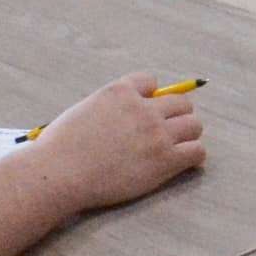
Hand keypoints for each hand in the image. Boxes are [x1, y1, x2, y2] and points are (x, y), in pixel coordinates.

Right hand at [26, 72, 205, 210]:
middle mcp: (143, 108)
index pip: (151, 82)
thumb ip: (109, 107)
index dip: (150, 96)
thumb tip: (124, 115)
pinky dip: (193, 155)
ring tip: (177, 146)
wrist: (59, 173)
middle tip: (165, 131)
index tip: (144, 110)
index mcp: (120, 91)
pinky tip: (183, 162)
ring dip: (187, 134)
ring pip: (194, 125)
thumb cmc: (60, 147)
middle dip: (175, 115)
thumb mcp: (84, 110)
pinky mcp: (164, 160)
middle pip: (181, 103)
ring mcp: (156, 134)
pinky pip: (196, 151)